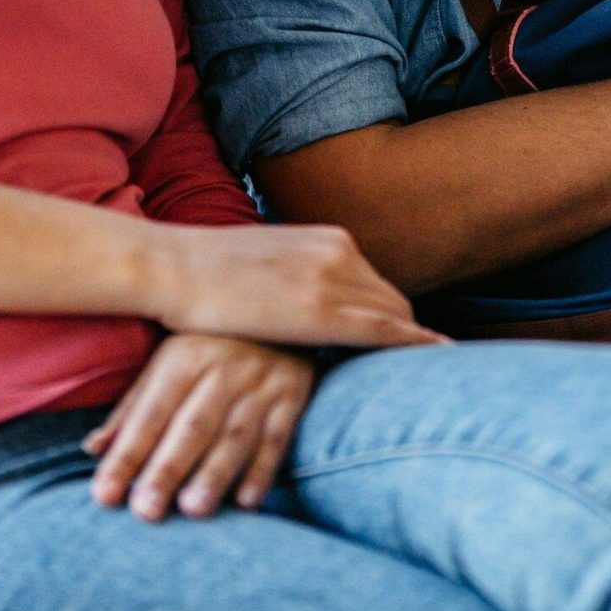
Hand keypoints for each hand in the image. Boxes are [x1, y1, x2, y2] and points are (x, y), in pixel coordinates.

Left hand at [84, 334, 310, 519]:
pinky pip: (278, 437)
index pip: (149, 415)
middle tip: (146, 512)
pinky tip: (247, 502)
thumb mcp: (169, 363)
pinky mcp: (293, 396)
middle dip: (167, 469)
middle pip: (191, 426)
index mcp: (183, 358)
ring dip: (214, 473)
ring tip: (193, 509)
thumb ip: (134, 409)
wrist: (281, 309)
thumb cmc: (212, 345)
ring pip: (234, 435)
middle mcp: (222, 369)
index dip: (126, 455)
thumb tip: (92, 449)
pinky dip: (263, 470)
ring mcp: (260, 383)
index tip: (105, 496)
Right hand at [145, 222, 447, 350]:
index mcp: (329, 239)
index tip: (400, 346)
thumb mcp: (267, 263)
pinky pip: (385, 331)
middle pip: (393, 302)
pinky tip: (439, 357)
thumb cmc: (205, 273)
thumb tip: (307, 304)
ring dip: (411, 344)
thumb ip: (299, 278)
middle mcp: (340, 251)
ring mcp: (332, 278)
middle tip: (421, 367)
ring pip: (396, 317)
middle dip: (406, 334)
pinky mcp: (321, 311)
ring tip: (432, 372)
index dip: (389, 320)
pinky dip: (416, 344)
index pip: (377, 286)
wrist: (170, 267)